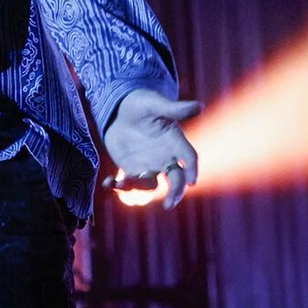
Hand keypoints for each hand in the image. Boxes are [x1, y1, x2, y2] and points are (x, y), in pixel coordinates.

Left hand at [101, 88, 202, 209]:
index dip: (193, 169)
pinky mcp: (131, 169)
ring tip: (123, 184)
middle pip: (176, 180)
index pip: (190, 158)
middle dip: (175, 193)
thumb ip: (175, 109)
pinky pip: (129, 183)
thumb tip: (200, 106)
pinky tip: (108, 183)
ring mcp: (149, 166)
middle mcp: (166, 158)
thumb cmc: (141, 104)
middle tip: (169, 204)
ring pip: (151, 185)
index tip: (192, 182)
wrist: (119, 109)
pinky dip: (119, 186)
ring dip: (139, 188)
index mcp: (176, 142)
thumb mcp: (155, 104)